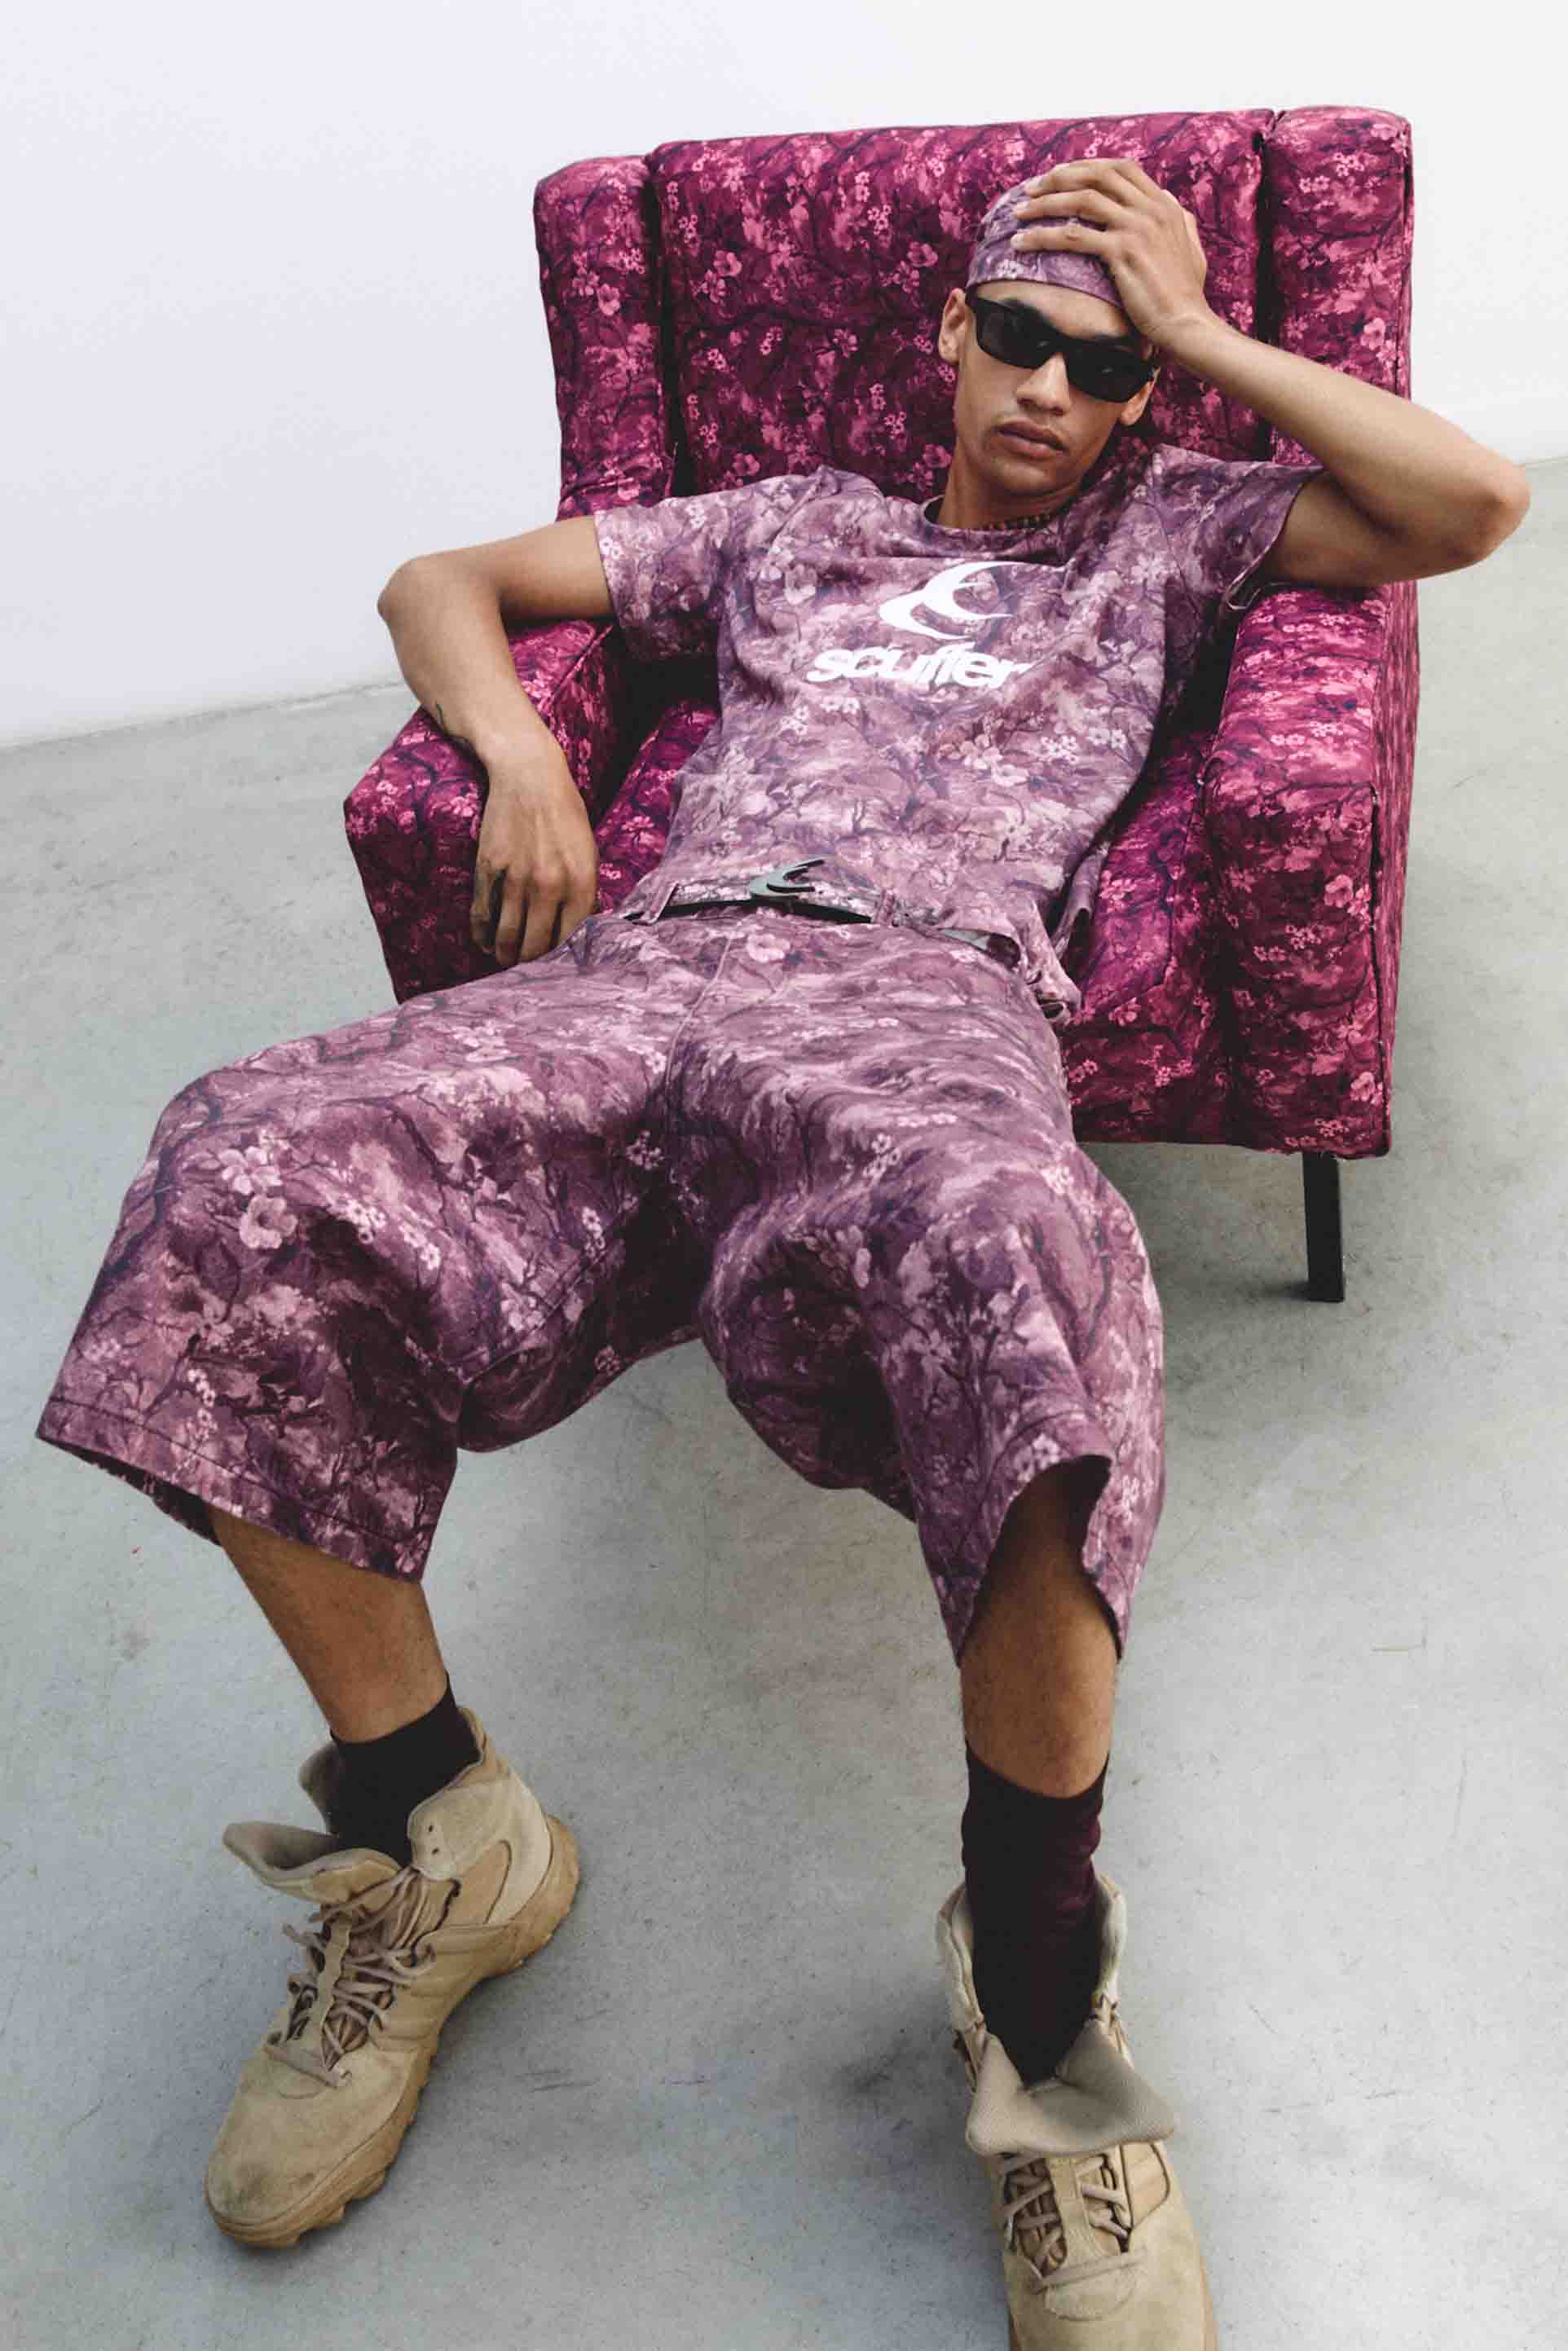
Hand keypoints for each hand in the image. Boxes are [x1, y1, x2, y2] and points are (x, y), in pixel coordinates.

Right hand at [470, 766, 598, 966]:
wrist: (529, 775)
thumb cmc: (564, 814)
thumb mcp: (588, 852)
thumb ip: (584, 892)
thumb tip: (577, 933)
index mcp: (580, 882)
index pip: (570, 941)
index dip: (561, 960)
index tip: (555, 968)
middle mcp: (549, 885)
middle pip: (536, 946)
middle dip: (531, 963)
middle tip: (527, 969)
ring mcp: (516, 878)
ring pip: (507, 936)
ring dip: (505, 955)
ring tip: (504, 960)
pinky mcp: (488, 869)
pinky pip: (483, 914)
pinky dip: (482, 934)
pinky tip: (485, 943)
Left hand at [1008, 159, 1213, 350]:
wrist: (1187, 324)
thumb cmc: (1186, 295)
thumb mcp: (1191, 247)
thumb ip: (1180, 220)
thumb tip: (1169, 200)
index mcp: (1164, 204)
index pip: (1120, 168)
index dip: (1085, 166)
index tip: (1059, 175)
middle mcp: (1151, 208)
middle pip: (1096, 176)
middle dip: (1058, 178)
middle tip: (1031, 189)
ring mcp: (1136, 227)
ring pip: (1081, 200)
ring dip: (1044, 204)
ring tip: (1019, 213)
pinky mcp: (1122, 252)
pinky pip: (1073, 236)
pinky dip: (1043, 236)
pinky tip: (1022, 243)